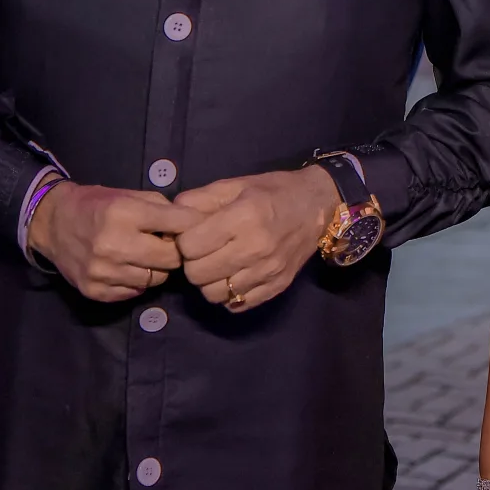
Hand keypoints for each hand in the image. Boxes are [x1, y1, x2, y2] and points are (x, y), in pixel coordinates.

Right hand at [28, 182, 192, 301]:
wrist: (53, 224)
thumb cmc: (97, 205)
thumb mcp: (129, 195)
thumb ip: (162, 208)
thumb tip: (192, 225)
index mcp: (124, 214)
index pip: (177, 224)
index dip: (190, 225)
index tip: (192, 226)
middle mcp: (113, 245)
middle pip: (170, 260)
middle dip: (175, 252)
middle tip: (167, 245)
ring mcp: (103, 272)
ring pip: (155, 279)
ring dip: (156, 269)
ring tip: (146, 256)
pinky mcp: (95, 291)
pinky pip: (134, 293)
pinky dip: (137, 282)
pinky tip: (128, 268)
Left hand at [173, 165, 338, 312]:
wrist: (316, 205)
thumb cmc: (273, 191)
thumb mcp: (235, 185)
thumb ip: (200, 199)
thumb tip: (173, 217)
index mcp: (243, 217)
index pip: (190, 246)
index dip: (184, 241)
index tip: (194, 235)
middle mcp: (256, 248)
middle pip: (198, 274)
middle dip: (193, 263)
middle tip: (204, 251)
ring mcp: (267, 271)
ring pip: (214, 294)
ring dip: (209, 281)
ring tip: (218, 265)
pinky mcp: (276, 287)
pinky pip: (236, 304)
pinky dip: (228, 294)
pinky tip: (233, 276)